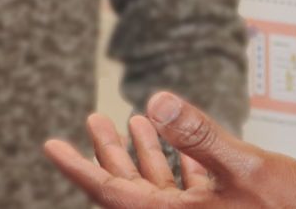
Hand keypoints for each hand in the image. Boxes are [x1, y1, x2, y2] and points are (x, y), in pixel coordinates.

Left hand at [44, 92, 295, 208]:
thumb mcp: (245, 167)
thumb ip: (200, 136)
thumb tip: (157, 103)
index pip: (111, 193)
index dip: (79, 167)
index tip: (51, 145)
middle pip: (128, 189)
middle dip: (108, 153)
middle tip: (92, 122)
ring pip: (158, 187)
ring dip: (144, 154)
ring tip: (130, 121)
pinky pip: (186, 190)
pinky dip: (177, 163)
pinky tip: (179, 141)